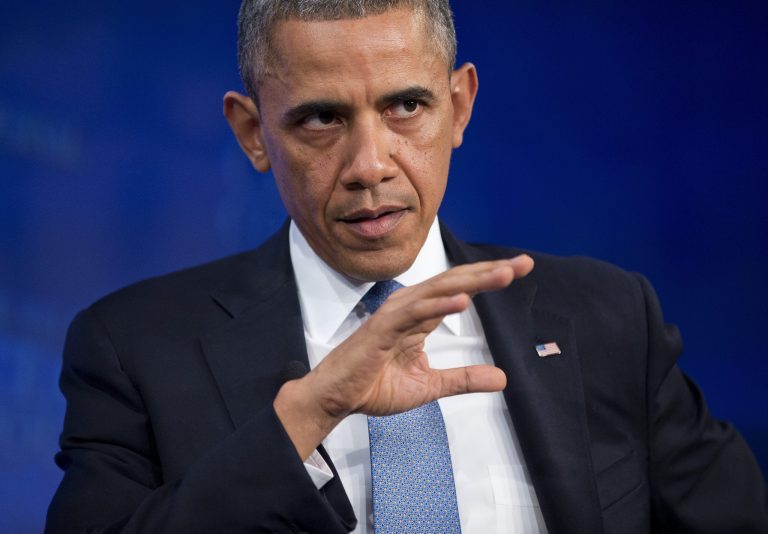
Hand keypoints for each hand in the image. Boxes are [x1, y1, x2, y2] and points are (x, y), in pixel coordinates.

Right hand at [274, 255, 533, 458]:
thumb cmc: (373, 385)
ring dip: (472, 281)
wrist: (337, 397)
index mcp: (421, 315)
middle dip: (490, 271)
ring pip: (439, 290)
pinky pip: (414, 312)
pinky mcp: (383, 327)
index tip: (521, 268)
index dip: (490, 278)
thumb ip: (463, 379)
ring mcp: (396, 314)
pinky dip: (438, 305)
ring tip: (504, 274)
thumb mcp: (429, 386)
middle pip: (456, 282)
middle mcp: (411, 306)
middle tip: (523, 264)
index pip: (461, 289)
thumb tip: (502, 379)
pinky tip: (463, 301)